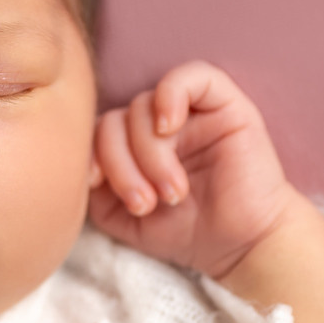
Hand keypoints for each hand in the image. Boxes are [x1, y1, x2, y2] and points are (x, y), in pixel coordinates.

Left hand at [88, 61, 299, 280]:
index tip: (97, 186)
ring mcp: (192, 113)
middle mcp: (160, 125)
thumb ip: (96, 189)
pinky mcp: (225, 104)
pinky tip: (169, 129)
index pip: (98, 130)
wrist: (241, 246)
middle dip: (121, 164)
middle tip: (144, 203)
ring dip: (149, 154)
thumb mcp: (123, 218)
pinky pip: (192, 76)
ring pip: (143, 105)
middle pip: (116, 119)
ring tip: (171, 192)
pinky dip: (170, 96)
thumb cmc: (188, 232)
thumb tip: (82, 163)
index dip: (91, 154)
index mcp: (135, 146)